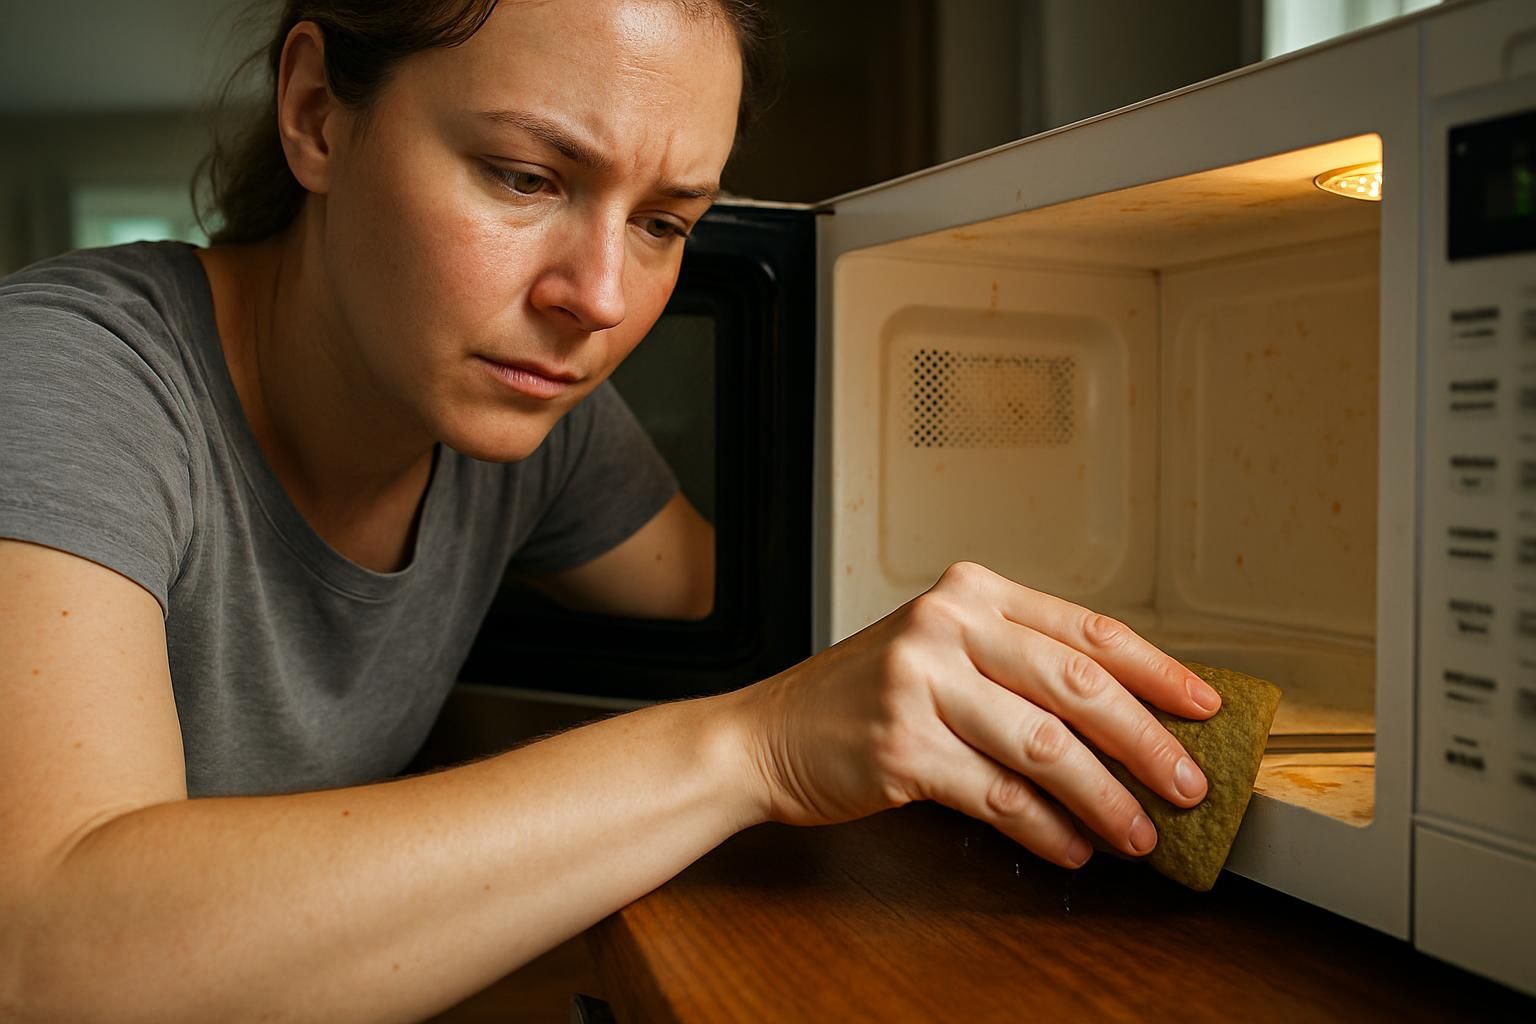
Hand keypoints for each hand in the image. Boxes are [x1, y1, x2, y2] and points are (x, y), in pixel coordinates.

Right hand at [743, 562, 1221, 867]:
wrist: (767, 735)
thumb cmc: (863, 698)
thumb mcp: (941, 654)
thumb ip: (1021, 668)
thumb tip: (1126, 719)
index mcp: (969, 594)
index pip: (1087, 629)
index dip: (1158, 672)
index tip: (1205, 707)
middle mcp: (946, 627)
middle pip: (1079, 685)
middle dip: (1147, 743)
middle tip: (1188, 785)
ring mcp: (920, 684)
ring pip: (1046, 746)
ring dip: (1105, 799)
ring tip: (1137, 833)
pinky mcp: (902, 747)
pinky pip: (1000, 796)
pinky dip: (1047, 829)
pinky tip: (1071, 848)